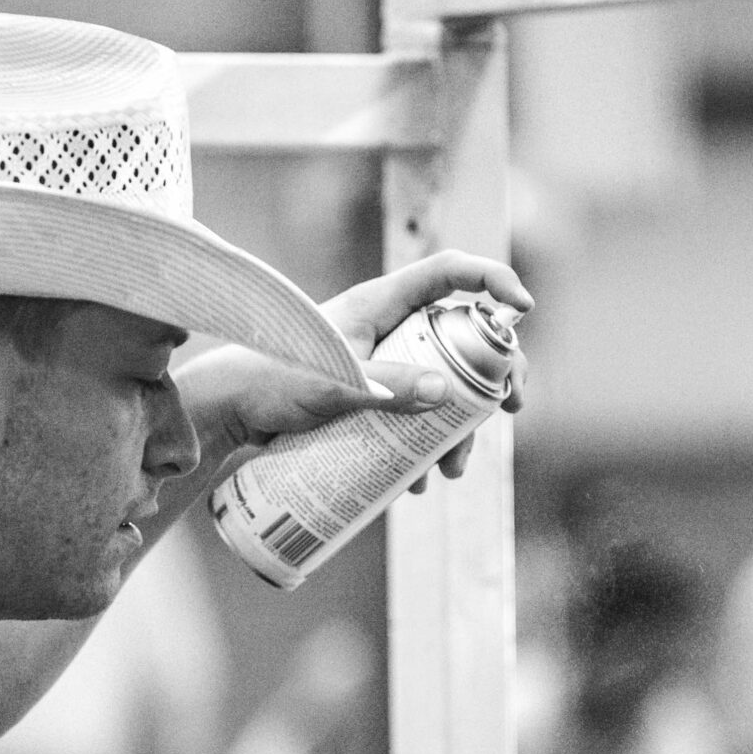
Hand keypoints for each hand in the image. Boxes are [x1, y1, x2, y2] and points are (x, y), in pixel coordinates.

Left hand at [174, 249, 530, 479]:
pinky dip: (423, 446)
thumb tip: (447, 393)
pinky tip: (416, 481)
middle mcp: (387, 329)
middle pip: (461, 339)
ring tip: (451, 471)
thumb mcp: (334, 383)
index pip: (449, 273)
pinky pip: (412, 416)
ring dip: (458, 428)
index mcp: (382, 303)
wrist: (228, 410)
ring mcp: (381, 364)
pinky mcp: (369, 398)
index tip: (524, 308)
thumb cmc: (271, 380)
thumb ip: (386, 386)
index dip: (492, 280)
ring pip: (441, 387)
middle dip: (492, 377)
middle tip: (512, 408)